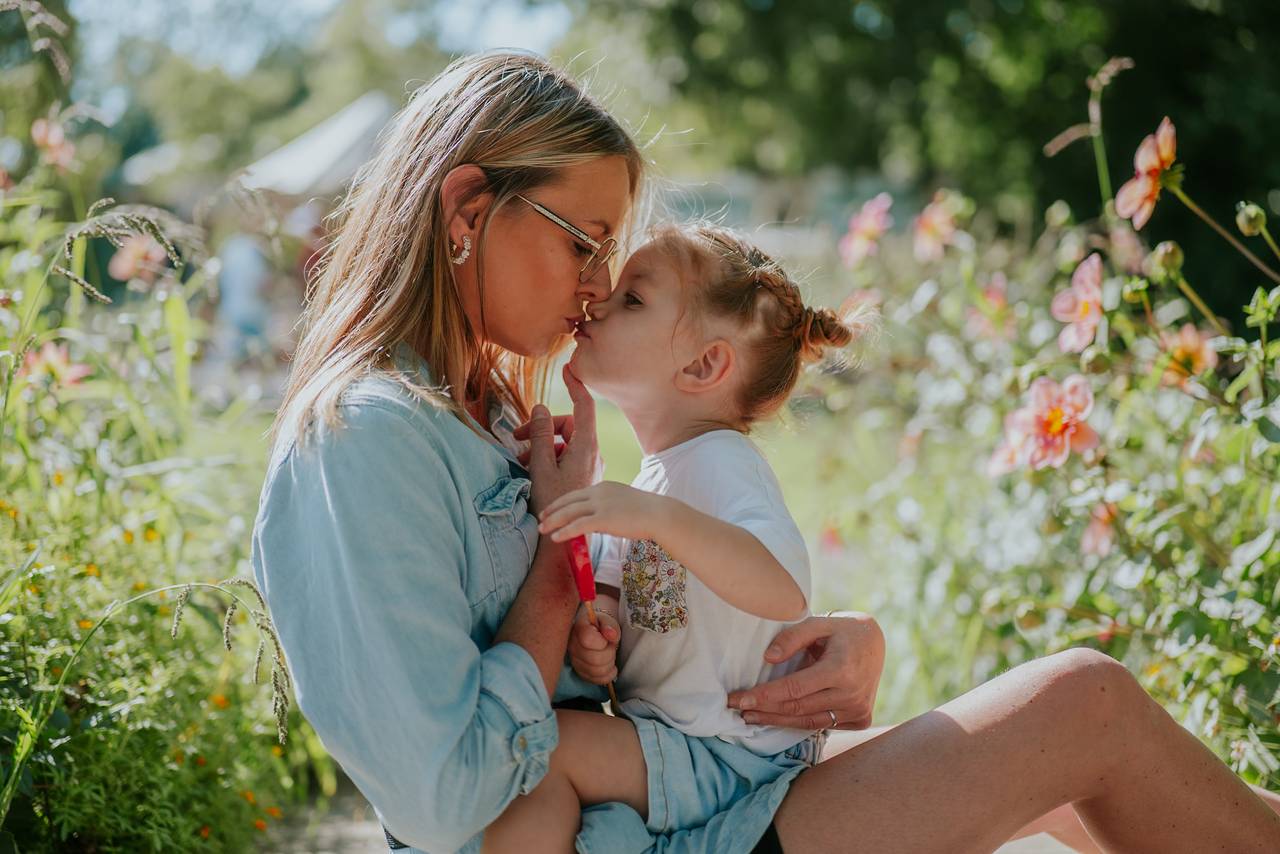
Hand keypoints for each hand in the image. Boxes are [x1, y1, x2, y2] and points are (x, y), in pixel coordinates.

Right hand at [513, 364, 599, 516]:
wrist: (566, 540)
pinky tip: (532, 469)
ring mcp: (589, 465)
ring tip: (522, 460)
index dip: (575, 384)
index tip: (567, 368)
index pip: (584, 406)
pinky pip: (566, 456)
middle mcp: (591, 453)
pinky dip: (548, 457)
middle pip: (568, 425)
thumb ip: (541, 435)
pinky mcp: (583, 475)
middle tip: (517, 438)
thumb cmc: (553, 503)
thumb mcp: (541, 466)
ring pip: (564, 442)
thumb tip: (541, 408)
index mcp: (586, 447)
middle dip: (543, 427)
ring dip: (542, 445)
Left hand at [537, 482, 668, 542]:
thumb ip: (608, 507)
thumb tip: (596, 520)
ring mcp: (601, 504)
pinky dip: (564, 531)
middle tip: (540, 518)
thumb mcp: (623, 502)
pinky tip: (555, 538)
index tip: (551, 510)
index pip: (576, 493)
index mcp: (603, 486)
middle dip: (552, 510)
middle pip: (568, 500)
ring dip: (553, 521)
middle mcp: (599, 492)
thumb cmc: (646, 512)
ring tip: (541, 529)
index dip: (561, 502)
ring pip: (570, 512)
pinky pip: (578, 525)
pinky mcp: (604, 518)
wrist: (660, 514)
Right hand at [568, 608, 620, 684]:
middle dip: (609, 654)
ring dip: (609, 664)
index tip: (606, 640)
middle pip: (594, 659)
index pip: (587, 639)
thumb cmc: (601, 626)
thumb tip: (611, 634)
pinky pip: (597, 680)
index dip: (602, 642)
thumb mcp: (607, 620)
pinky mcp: (580, 673)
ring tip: (610, 656)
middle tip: (611, 647)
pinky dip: (608, 675)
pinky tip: (609, 666)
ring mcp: (575, 661)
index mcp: (578, 628)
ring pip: (596, 671)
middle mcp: (572, 645)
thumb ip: (609, 625)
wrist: (597, 633)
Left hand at [726, 612, 884, 730]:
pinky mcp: (861, 719)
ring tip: (750, 717)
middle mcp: (852, 694)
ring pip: (809, 722)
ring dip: (777, 721)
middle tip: (737, 708)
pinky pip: (823, 725)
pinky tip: (777, 718)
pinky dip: (799, 723)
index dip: (765, 696)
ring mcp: (858, 710)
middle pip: (798, 708)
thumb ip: (792, 637)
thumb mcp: (818, 623)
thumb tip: (768, 658)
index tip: (739, 699)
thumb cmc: (841, 630)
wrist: (876, 642)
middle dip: (764, 710)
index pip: (794, 689)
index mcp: (841, 669)